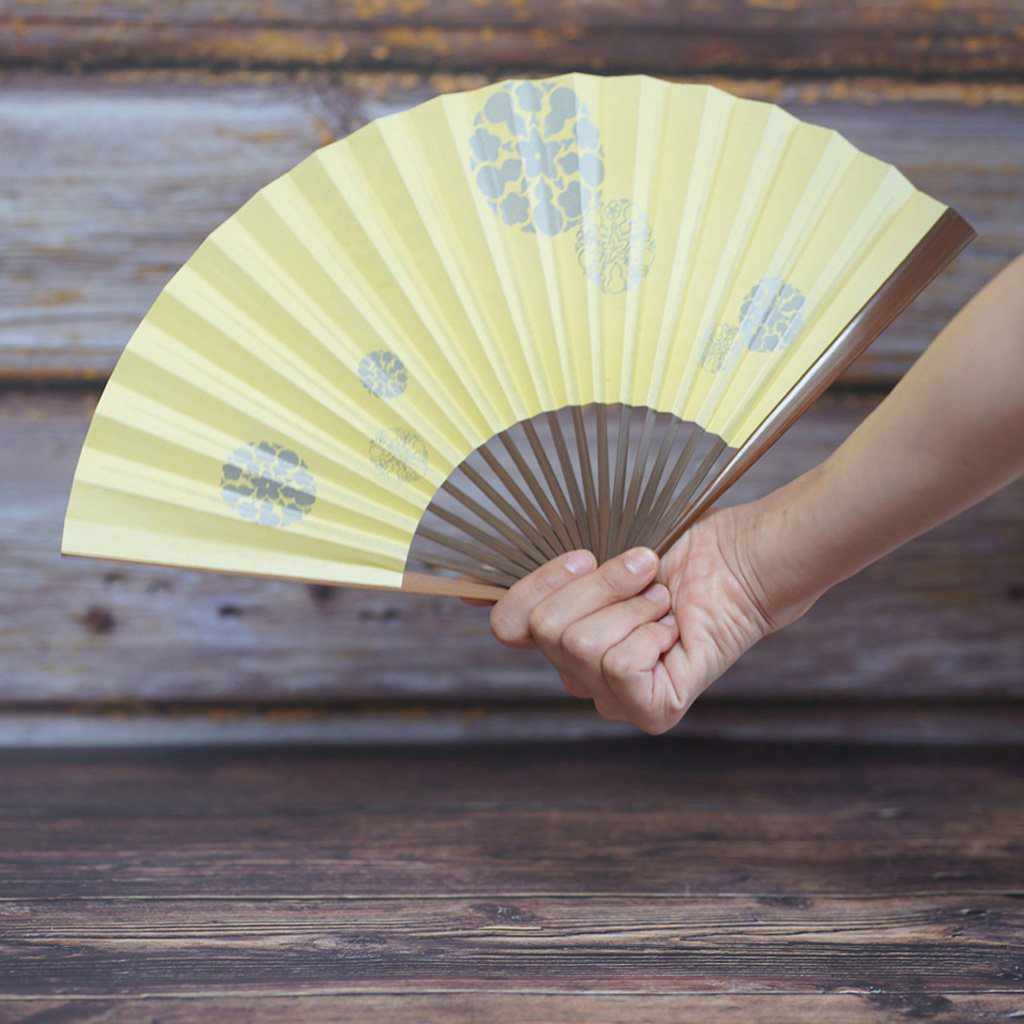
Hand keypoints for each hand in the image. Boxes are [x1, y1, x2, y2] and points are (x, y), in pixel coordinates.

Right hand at [487, 504, 796, 733]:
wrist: (746, 559)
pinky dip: (652, 632)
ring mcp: (615, 698)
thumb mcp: (601, 548)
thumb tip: (462, 593)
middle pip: (543, 627)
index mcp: (564, 634)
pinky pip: (619, 665)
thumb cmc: (682, 549)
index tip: (581, 555)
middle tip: (647, 570)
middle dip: (599, 584)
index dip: (528, 588)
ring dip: (632, 604)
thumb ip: (542, 572)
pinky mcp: (652, 712)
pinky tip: (677, 630)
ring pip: (580, 643)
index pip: (507, 626)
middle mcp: (581, 673)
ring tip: (667, 602)